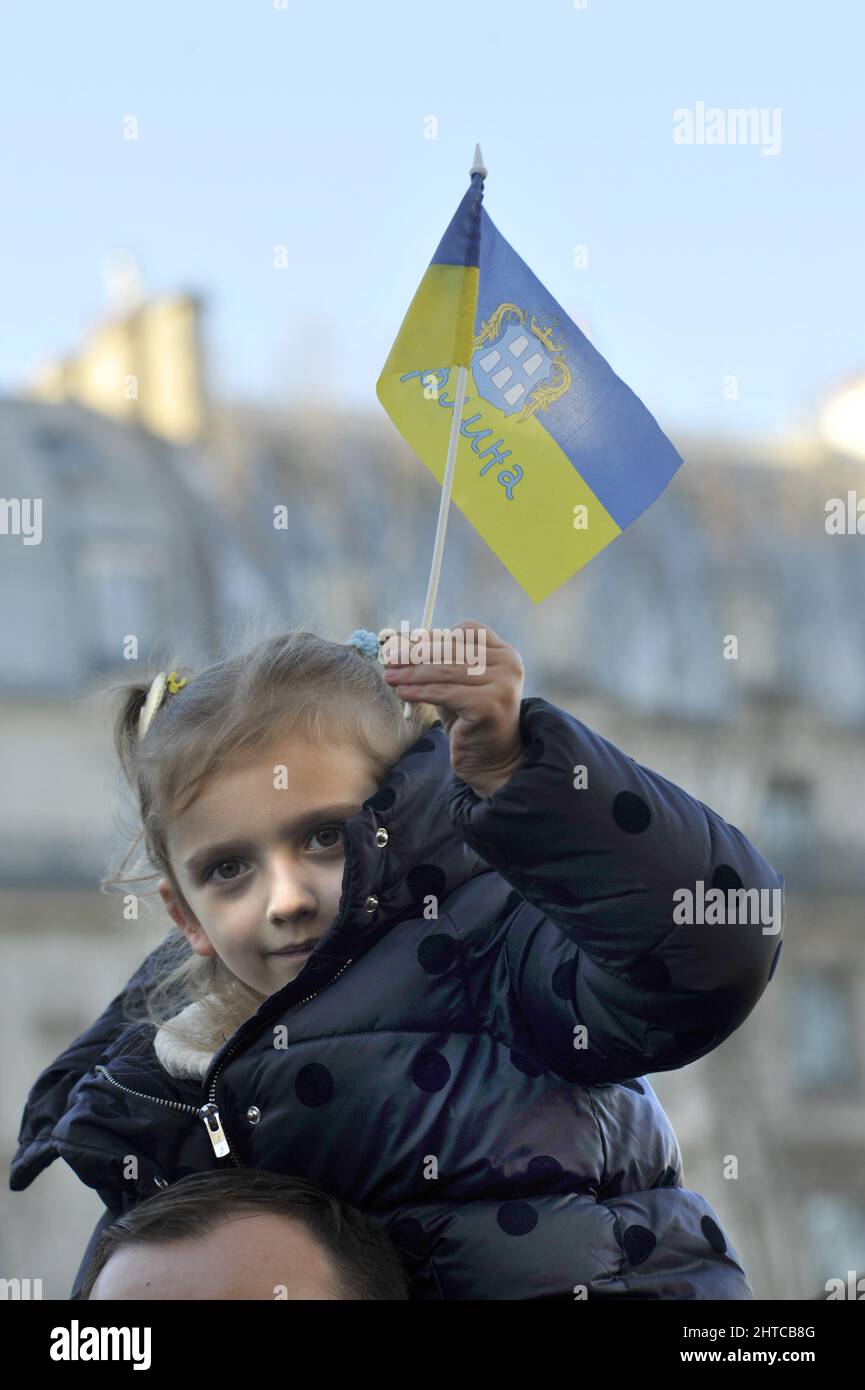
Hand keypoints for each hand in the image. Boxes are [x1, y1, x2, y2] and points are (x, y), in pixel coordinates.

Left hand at [383, 621, 524, 796]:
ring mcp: (502, 684)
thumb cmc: (469, 719)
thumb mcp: (454, 684)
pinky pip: (445, 693)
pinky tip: (402, 693)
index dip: (433, 635)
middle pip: (453, 649)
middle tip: (389, 658)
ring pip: (446, 670)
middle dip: (416, 653)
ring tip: (390, 676)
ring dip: (412, 673)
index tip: (404, 642)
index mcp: (505, 653)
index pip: (467, 630)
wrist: (491, 759)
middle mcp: (509, 665)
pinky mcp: (490, 705)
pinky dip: (420, 692)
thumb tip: (399, 644)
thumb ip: (436, 663)